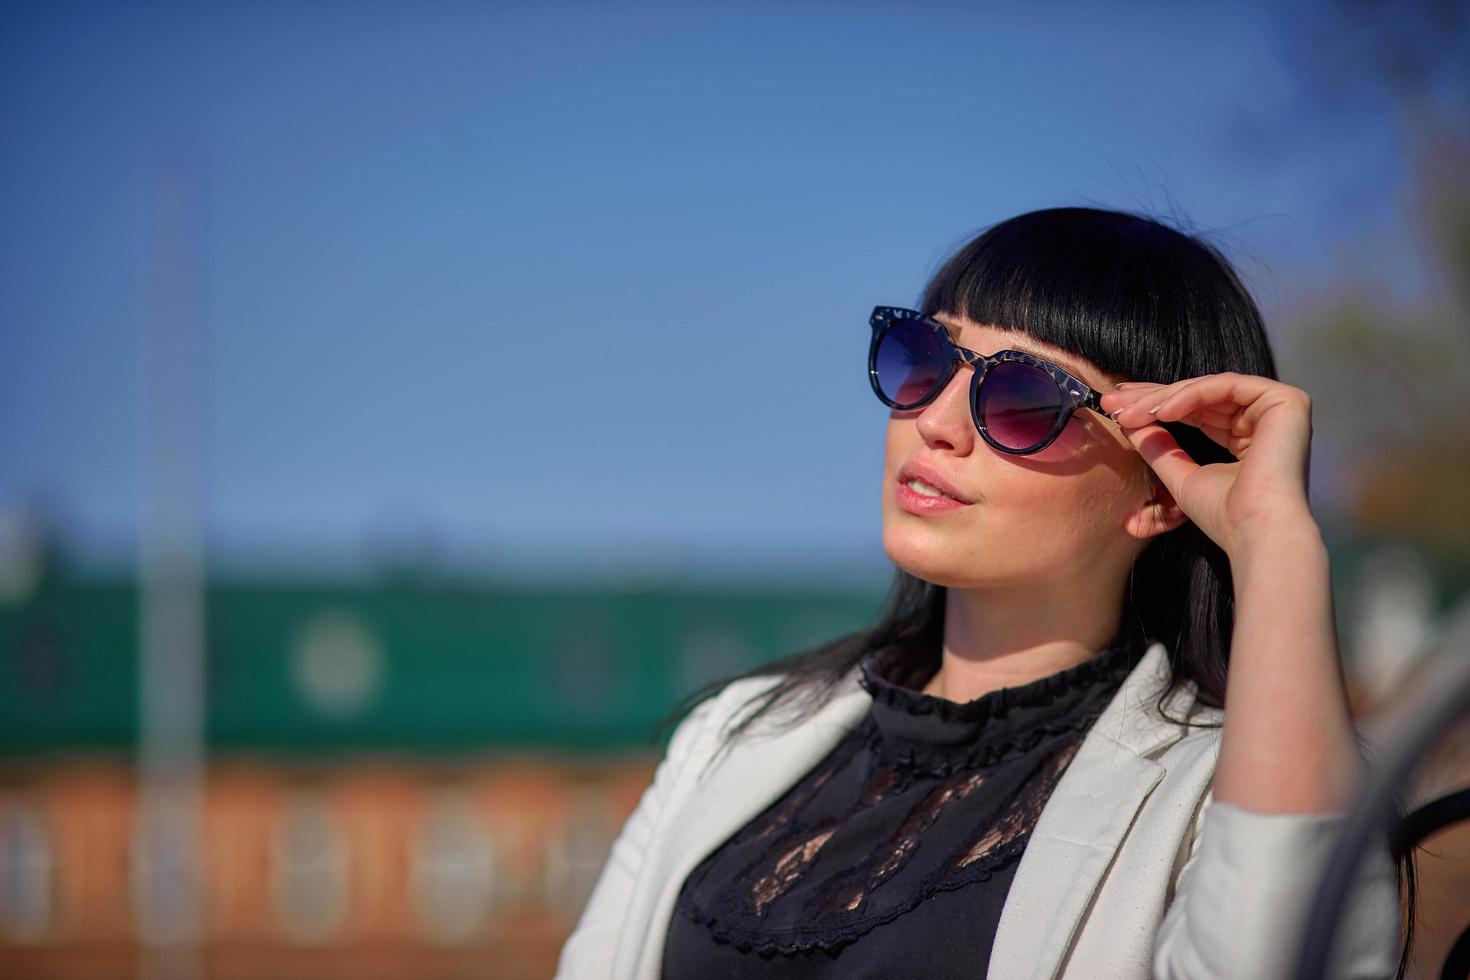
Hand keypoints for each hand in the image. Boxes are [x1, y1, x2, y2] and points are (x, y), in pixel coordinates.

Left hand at [1097, 373, 1316, 558]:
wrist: (1257, 532)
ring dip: (1164, 398)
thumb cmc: (1225, 516)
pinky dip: (1191, 395)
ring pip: (1209, 388)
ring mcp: (1279, 409)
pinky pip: (1227, 386)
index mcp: (1247, 438)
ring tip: (1129, 413)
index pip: (1198, 411)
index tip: (1118, 411)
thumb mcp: (1181, 476)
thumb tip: (1131, 423)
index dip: (1157, 406)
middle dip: (1153, 397)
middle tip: (1112, 401)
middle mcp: (1265, 420)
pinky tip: (1162, 411)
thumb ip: (1159, 448)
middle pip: (1201, 396)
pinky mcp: (1286, 401)